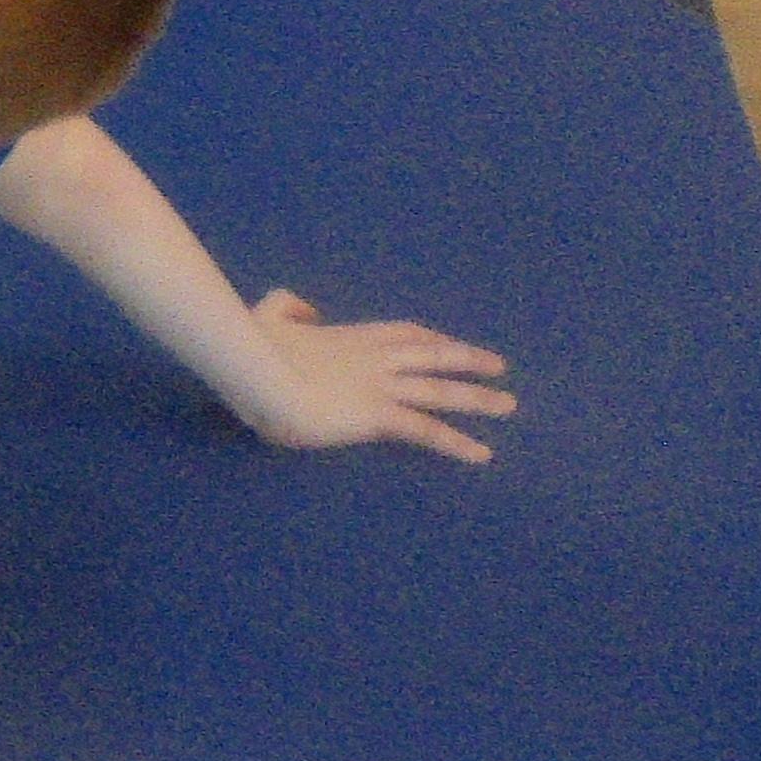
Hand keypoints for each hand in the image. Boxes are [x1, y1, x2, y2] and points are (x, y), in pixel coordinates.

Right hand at [235, 290, 510, 462]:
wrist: (254, 372)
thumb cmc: (252, 350)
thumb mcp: (266, 313)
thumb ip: (289, 306)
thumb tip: (309, 311)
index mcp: (349, 336)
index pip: (402, 332)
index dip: (430, 337)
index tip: (448, 342)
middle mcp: (374, 357)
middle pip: (433, 354)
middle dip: (467, 359)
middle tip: (499, 366)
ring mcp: (379, 385)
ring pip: (440, 388)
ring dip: (477, 397)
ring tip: (508, 405)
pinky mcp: (377, 415)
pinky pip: (425, 429)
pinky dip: (456, 441)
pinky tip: (481, 453)